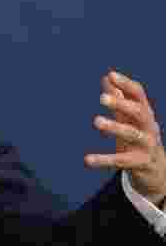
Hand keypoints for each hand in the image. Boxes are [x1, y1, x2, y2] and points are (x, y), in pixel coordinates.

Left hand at [86, 71, 165, 205]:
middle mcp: (149, 127)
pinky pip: (122, 160)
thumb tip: (107, 77)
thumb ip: (119, 99)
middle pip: (139, 112)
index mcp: (145, 114)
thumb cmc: (139, 138)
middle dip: (122, 104)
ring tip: (96, 121)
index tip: (111, 75)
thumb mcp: (129, 119)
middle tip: (101, 98)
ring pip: (132, 134)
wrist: (158, 171)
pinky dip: (104, 160)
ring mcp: (148, 145)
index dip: (126, 84)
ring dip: (114, 127)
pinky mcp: (141, 163)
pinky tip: (87, 160)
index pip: (139, 95)